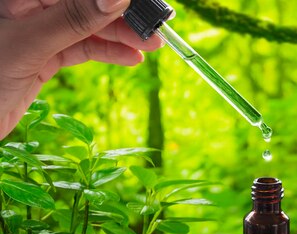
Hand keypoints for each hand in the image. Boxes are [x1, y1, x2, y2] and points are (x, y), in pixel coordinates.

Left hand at [0, 0, 163, 137]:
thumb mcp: (30, 44)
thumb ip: (74, 18)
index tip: (146, 3)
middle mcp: (31, 6)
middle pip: (88, 3)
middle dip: (124, 14)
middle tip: (158, 27)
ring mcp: (39, 29)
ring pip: (89, 25)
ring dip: (122, 35)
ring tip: (153, 45)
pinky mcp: (44, 53)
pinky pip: (83, 47)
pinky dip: (108, 53)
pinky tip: (132, 58)